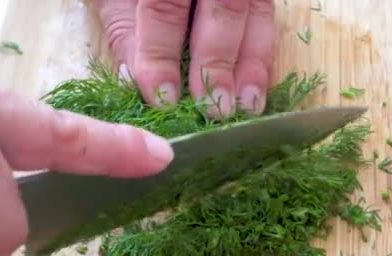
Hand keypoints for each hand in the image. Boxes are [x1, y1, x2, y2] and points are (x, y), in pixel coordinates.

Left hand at [94, 0, 275, 118]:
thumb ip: (125, 32)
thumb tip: (133, 83)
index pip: (165, 6)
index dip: (162, 53)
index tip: (163, 98)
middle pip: (224, 7)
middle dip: (217, 63)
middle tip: (214, 109)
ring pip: (257, 14)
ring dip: (252, 66)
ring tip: (245, 107)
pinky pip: (266, 23)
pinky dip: (261, 59)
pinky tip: (254, 92)